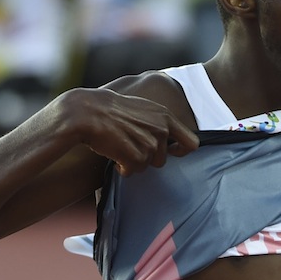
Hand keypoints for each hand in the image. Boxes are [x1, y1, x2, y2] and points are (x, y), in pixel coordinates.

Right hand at [59, 87, 198, 175]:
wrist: (88, 112)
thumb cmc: (112, 110)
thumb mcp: (144, 108)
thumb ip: (160, 123)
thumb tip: (170, 139)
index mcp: (166, 117)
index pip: (192, 143)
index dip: (182, 151)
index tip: (172, 152)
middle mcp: (162, 130)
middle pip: (163, 159)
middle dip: (148, 157)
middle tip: (131, 145)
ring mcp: (150, 145)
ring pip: (147, 165)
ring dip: (134, 161)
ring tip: (120, 147)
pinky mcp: (136, 157)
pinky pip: (132, 171)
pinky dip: (123, 167)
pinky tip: (114, 155)